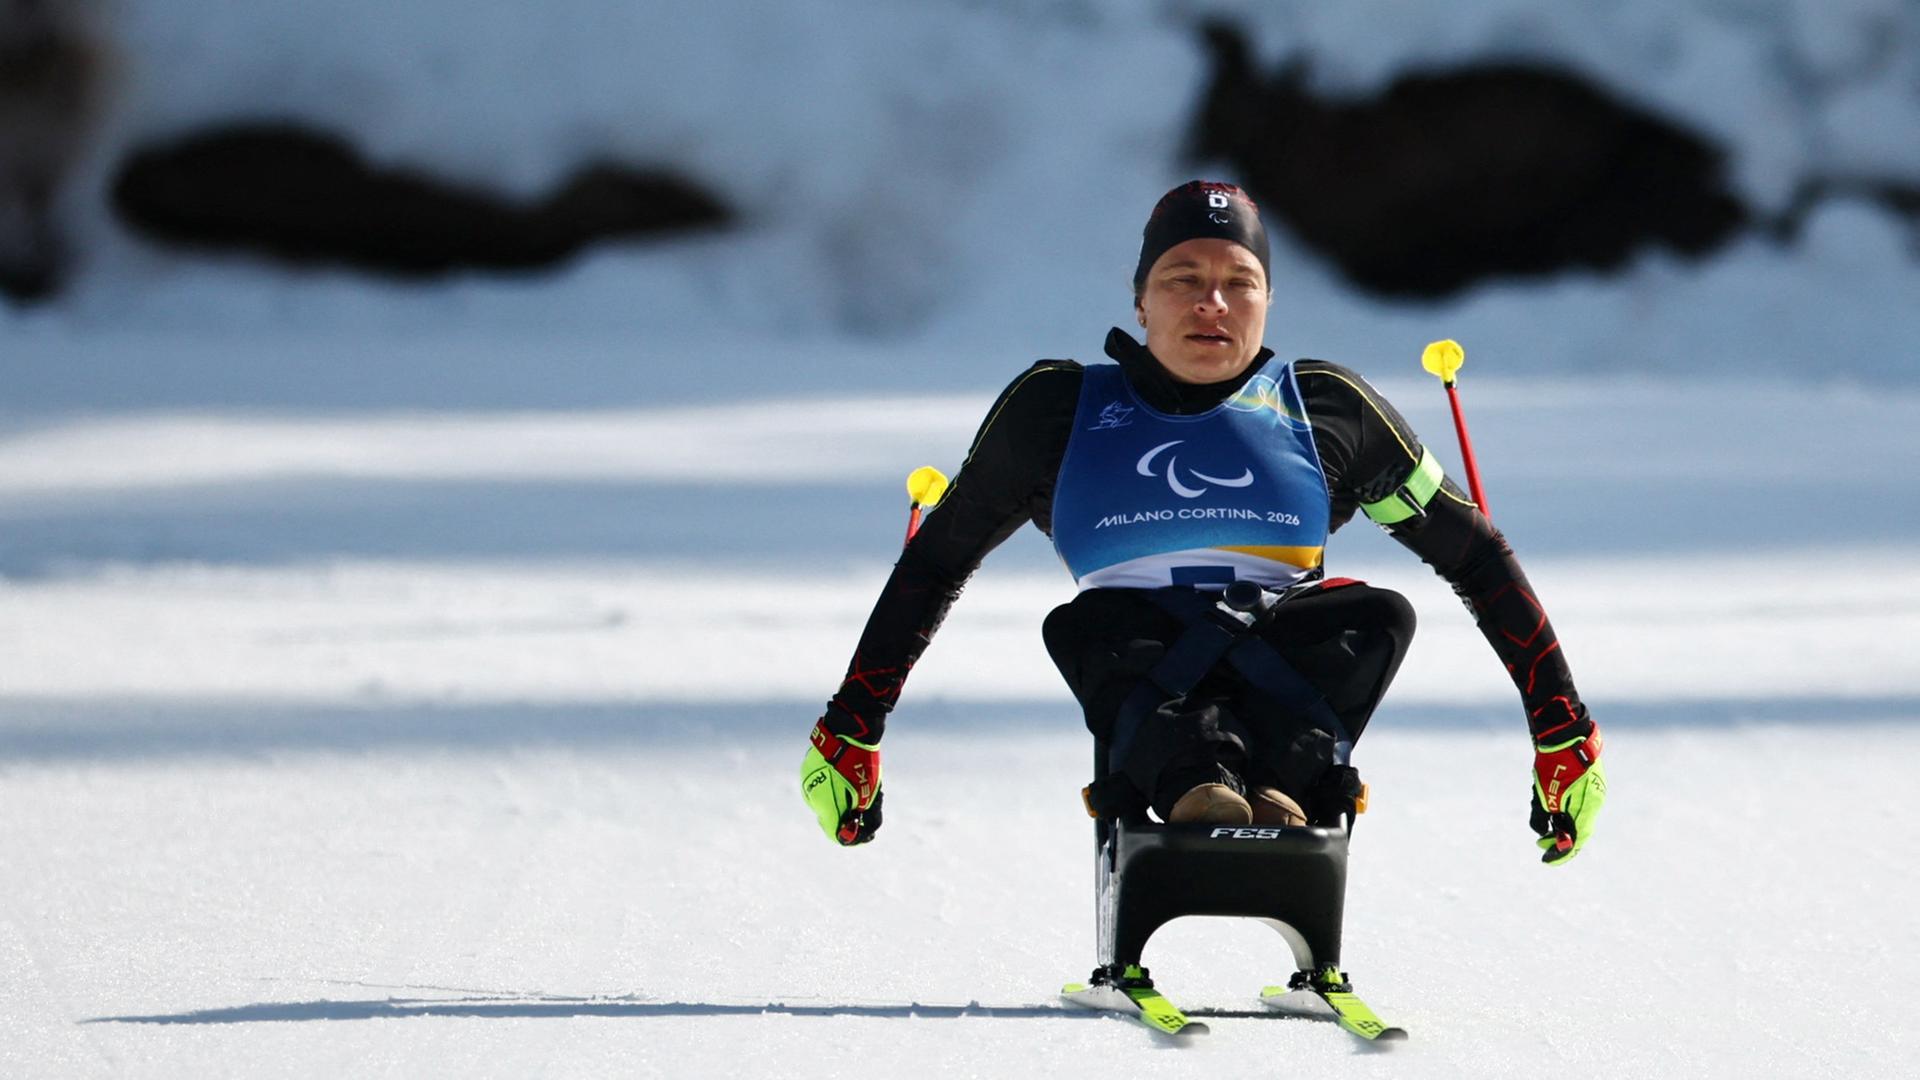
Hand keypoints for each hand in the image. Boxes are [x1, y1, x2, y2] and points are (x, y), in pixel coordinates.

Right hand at [800, 718, 882, 844]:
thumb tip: (864, 832)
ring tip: (860, 787)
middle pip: (830, 818)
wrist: (849, 728)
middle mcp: (811, 796)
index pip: (835, 833)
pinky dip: (835, 790)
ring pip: (826, 802)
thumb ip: (866, 817)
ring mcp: (807, 782)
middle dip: (849, 817)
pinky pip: (821, 788)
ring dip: (842, 802)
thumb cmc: (861, 762)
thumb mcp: (870, 793)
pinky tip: (848, 778)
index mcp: (824, 804)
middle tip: (868, 808)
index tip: (867, 833)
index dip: (852, 838)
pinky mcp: (808, 770)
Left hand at [1530, 724, 1605, 864]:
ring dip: (1559, 824)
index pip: (1579, 838)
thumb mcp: (1545, 790)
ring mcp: (1592, 789)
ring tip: (1542, 827)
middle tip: (1540, 845)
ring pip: (1575, 815)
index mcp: (1590, 805)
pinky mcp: (1586, 781)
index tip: (1547, 860)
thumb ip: (1545, 814)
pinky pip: (1575, 802)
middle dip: (1559, 839)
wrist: (1564, 730)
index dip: (1563, 852)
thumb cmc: (1555, 760)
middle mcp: (1595, 799)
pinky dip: (1562, 810)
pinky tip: (1547, 809)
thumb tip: (1542, 832)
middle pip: (1578, 828)